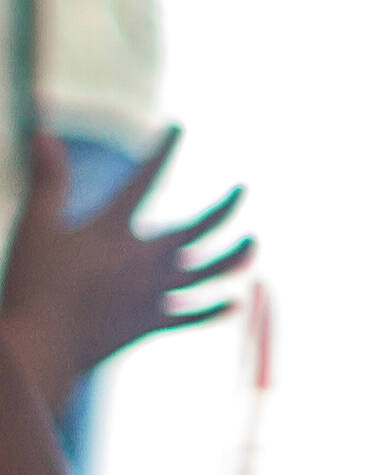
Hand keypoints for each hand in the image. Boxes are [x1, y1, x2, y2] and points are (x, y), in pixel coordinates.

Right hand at [0, 128, 251, 389]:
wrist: (40, 346)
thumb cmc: (33, 284)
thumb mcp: (37, 227)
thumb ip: (48, 180)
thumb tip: (42, 132)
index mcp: (115, 231)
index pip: (146, 180)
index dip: (163, 151)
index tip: (179, 127)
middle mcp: (145, 260)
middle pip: (199, 229)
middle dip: (224, 208)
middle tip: (242, 190)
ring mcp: (153, 293)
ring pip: (210, 273)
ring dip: (236, 258)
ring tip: (254, 244)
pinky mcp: (151, 323)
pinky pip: (193, 316)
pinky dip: (215, 309)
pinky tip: (235, 302)